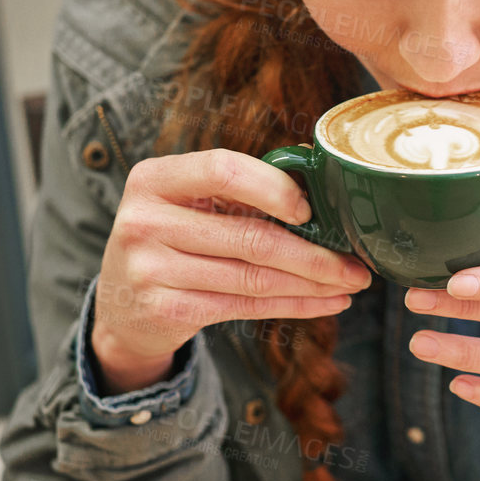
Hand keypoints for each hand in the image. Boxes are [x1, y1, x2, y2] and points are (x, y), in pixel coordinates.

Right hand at [91, 148, 370, 393]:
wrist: (121, 307)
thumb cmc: (172, 242)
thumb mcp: (184, 205)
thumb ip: (234, 192)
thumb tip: (323, 189)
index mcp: (153, 178)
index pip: (222, 169)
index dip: (273, 188)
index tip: (312, 209)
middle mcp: (144, 220)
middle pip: (249, 236)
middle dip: (315, 253)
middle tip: (358, 262)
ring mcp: (150, 269)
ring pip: (254, 277)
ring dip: (313, 283)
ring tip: (352, 283)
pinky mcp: (165, 310)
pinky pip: (246, 308)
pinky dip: (295, 306)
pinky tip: (327, 303)